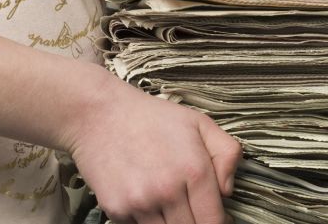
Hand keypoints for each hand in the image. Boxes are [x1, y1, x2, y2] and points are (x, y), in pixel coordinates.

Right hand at [64, 73, 242, 223]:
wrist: (100, 115)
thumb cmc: (153, 118)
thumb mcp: (200, 123)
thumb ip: (227, 154)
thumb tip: (227, 192)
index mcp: (194, 170)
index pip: (213, 222)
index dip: (218, 222)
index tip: (216, 217)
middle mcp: (167, 192)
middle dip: (196, 222)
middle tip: (192, 206)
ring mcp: (140, 204)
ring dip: (172, 223)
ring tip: (170, 202)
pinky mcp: (116, 211)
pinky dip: (147, 220)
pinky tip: (148, 200)